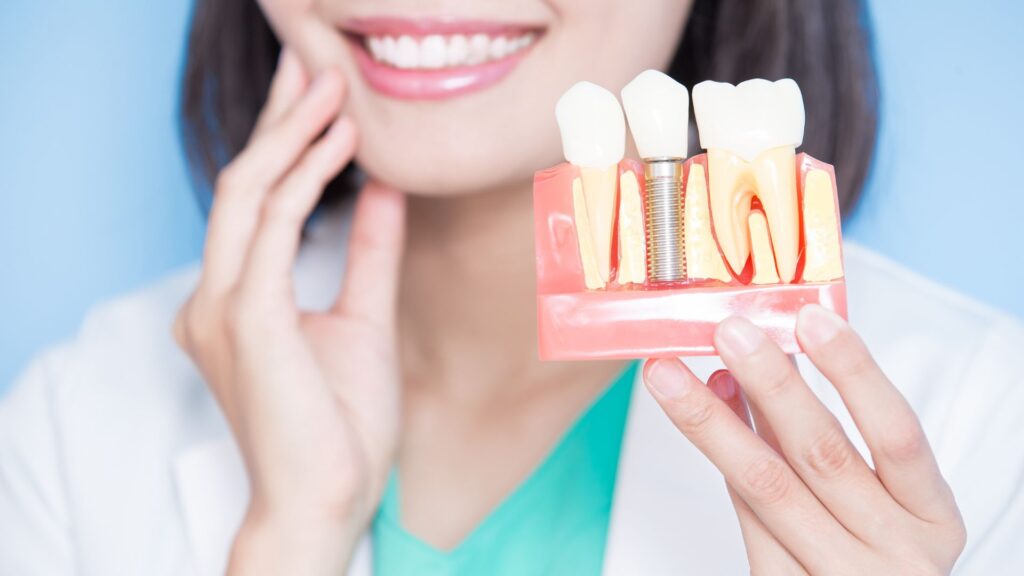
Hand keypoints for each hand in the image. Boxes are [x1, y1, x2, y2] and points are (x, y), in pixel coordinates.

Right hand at [173, 49, 405, 574]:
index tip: (319, 99)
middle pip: (241, 183)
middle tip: (314, 66)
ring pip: (249, 192)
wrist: (327, 500)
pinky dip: (304, 177)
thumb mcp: (363, 318)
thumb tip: (383, 190)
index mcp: (235, 301)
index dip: (283, 143)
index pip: (253, 202)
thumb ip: (367, 252)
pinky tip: (342, 143)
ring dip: (293, 134)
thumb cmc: (339, 424)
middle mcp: (215, 297)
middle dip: (279, 119)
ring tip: (334, 88)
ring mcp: (222, 307)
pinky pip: (271, 226)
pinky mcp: (246, 318)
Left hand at [643, 305, 965, 574]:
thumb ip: (831, 438)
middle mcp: (896, 554)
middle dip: (770, 384)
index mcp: (933, 519)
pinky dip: (722, 465)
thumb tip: (767, 362)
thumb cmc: (875, 553)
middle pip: (823, 454)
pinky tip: (702, 419)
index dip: (855, 371)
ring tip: (672, 373)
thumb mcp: (883, 501)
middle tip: (728, 332)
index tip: (811, 317)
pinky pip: (748, 521)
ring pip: (768, 486)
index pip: (897, 433)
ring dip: (713, 421)